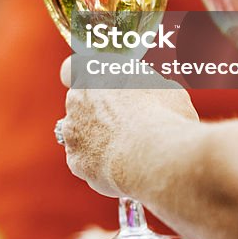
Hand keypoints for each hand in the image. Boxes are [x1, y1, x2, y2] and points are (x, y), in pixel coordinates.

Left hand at [59, 55, 196, 198]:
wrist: (156, 157)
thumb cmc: (164, 117)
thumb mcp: (165, 89)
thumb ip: (148, 89)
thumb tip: (155, 97)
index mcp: (95, 74)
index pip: (72, 69)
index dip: (83, 79)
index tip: (97, 88)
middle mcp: (76, 99)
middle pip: (79, 104)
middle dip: (97, 113)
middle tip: (125, 125)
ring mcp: (72, 130)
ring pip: (80, 134)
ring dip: (96, 140)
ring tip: (128, 152)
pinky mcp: (76, 160)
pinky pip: (85, 162)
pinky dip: (99, 166)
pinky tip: (121, 169)